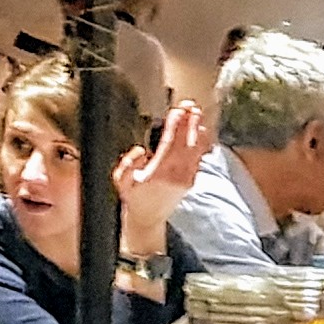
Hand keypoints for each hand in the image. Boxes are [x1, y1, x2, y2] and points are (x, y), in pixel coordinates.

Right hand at [115, 101, 211, 240]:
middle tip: (191, 105)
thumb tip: (140, 151)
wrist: (148, 218)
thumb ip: (127, 165)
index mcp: (159, 172)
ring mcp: (186, 177)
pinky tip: (202, 132)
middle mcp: (176, 174)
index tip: (177, 110)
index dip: (175, 125)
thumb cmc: (134, 198)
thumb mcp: (120, 182)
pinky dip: (202, 143)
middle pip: (187, 142)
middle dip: (190, 122)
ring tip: (198, 114)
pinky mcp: (191, 179)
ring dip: (198, 130)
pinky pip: (199, 157)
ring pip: (196, 149)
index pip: (170, 142)